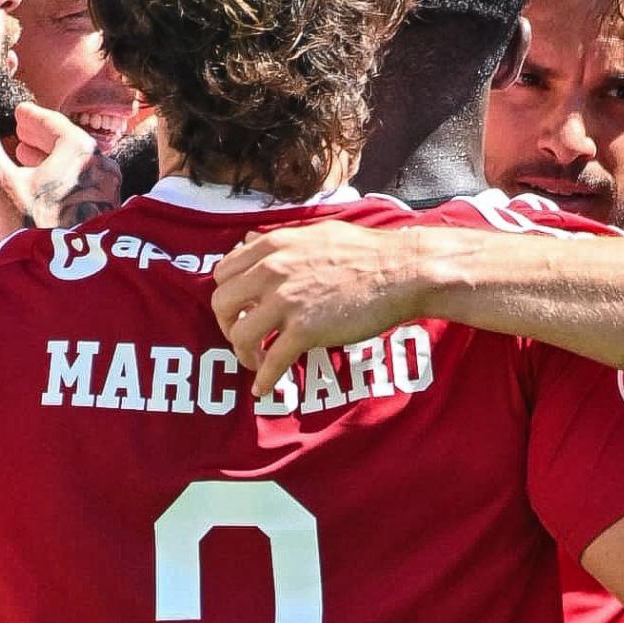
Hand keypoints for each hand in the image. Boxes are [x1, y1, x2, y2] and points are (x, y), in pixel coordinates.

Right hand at [0, 100, 122, 235]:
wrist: (67, 278)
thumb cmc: (35, 227)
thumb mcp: (1, 183)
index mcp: (80, 150)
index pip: (54, 123)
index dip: (33, 117)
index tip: (21, 112)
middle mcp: (102, 166)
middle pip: (69, 142)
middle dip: (42, 137)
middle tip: (23, 132)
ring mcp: (109, 191)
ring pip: (78, 165)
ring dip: (53, 158)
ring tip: (29, 159)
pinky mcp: (109, 213)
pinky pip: (85, 184)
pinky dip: (65, 179)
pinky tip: (48, 192)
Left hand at [211, 221, 426, 395]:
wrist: (401, 271)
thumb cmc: (365, 251)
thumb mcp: (314, 233)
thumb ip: (278, 240)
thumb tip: (249, 242)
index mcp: (272, 245)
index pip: (223, 272)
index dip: (227, 294)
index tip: (239, 308)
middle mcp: (272, 270)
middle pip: (222, 303)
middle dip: (226, 324)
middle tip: (243, 335)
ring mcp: (287, 301)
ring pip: (239, 335)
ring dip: (243, 353)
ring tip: (255, 362)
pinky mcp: (305, 330)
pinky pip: (271, 362)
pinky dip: (264, 380)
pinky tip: (265, 389)